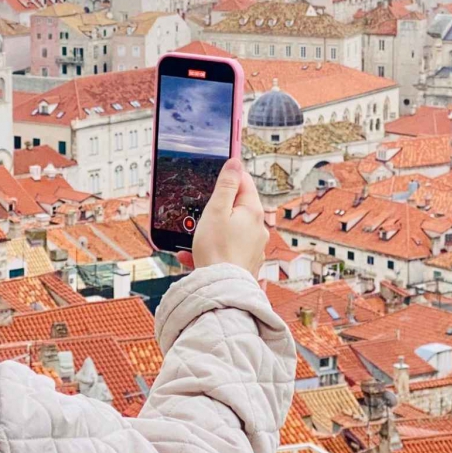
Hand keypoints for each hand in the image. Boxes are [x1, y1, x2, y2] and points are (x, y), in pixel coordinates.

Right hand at [176, 158, 267, 274]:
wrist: (220, 289)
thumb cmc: (217, 251)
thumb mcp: (216, 210)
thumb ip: (226, 185)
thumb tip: (235, 163)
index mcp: (253, 212)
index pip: (245, 182)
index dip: (230, 175)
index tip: (219, 171)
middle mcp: (258, 228)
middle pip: (236, 206)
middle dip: (216, 208)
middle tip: (201, 213)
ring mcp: (253, 247)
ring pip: (229, 230)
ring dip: (210, 231)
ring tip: (193, 240)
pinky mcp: (245, 262)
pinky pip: (226, 249)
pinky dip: (211, 249)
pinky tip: (193, 256)